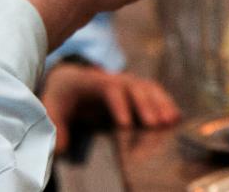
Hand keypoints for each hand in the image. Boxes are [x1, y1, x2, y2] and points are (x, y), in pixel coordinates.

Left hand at [41, 62, 180, 154]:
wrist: (70, 80)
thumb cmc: (62, 97)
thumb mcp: (51, 108)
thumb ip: (55, 127)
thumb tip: (59, 149)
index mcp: (92, 81)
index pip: (109, 89)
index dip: (119, 105)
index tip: (125, 124)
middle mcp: (114, 79)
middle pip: (134, 88)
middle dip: (146, 106)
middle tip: (155, 125)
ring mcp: (128, 83)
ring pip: (148, 88)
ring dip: (161, 103)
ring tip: (172, 120)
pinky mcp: (136, 90)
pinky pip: (154, 93)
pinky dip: (166, 103)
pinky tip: (177, 117)